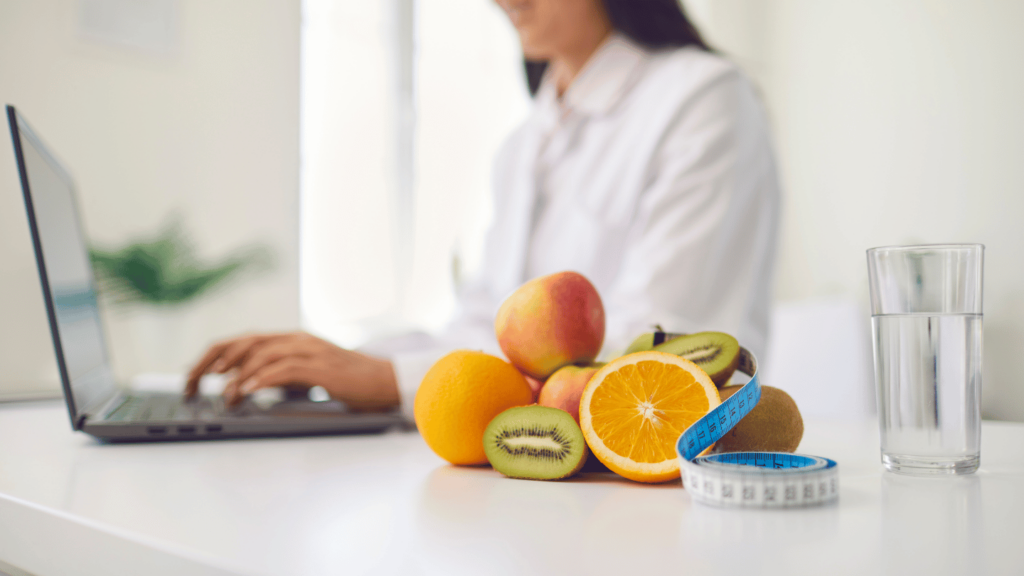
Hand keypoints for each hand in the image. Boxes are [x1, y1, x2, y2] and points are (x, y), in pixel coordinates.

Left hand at [185, 332, 399, 410]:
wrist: (385, 382)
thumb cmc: (348, 382)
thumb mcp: (307, 375)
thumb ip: (280, 374)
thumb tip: (245, 386)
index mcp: (291, 339)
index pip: (242, 341)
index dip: (213, 356)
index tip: (193, 376)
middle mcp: (296, 339)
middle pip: (243, 342)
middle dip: (211, 363)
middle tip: (191, 384)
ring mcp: (309, 350)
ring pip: (260, 354)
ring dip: (236, 376)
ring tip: (222, 396)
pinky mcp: (321, 367)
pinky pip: (283, 369)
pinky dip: (260, 380)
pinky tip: (247, 391)